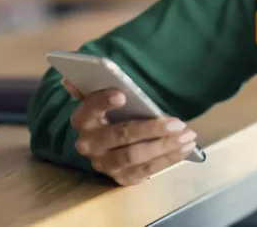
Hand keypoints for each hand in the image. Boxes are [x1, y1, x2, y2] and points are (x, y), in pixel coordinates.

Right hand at [63, 79, 197, 185]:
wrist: (108, 149)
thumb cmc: (111, 116)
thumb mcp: (101, 101)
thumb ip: (91, 88)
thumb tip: (68, 79)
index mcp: (83, 120)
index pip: (89, 109)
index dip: (103, 102)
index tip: (122, 94)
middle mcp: (90, 145)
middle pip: (120, 135)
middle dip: (151, 129)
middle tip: (177, 123)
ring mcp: (105, 164)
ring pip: (136, 155)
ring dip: (165, 145)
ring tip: (188, 134)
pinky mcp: (122, 178)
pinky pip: (148, 169)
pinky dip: (169, 158)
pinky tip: (186, 147)